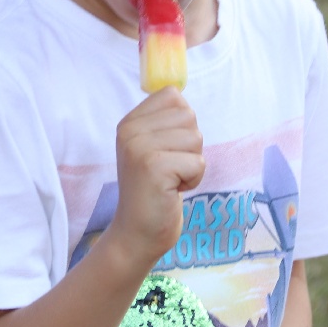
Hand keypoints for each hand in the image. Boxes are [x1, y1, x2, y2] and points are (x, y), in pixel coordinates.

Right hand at [107, 87, 204, 271]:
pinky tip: (173, 190)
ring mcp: (140, 148)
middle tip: (169, 168)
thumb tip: (182, 94)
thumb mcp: (152, 148)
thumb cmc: (154, 191)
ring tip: (171, 179)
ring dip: (192, 163)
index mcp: (129, 122)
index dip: (182, 123)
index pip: (173, 95)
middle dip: (190, 145)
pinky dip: (194, 180)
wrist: (137, 233)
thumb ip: (164, 123)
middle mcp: (130, 130)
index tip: (167, 148)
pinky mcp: (155, 167)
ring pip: (195, 138)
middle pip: (188, 115)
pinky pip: (198, 162)